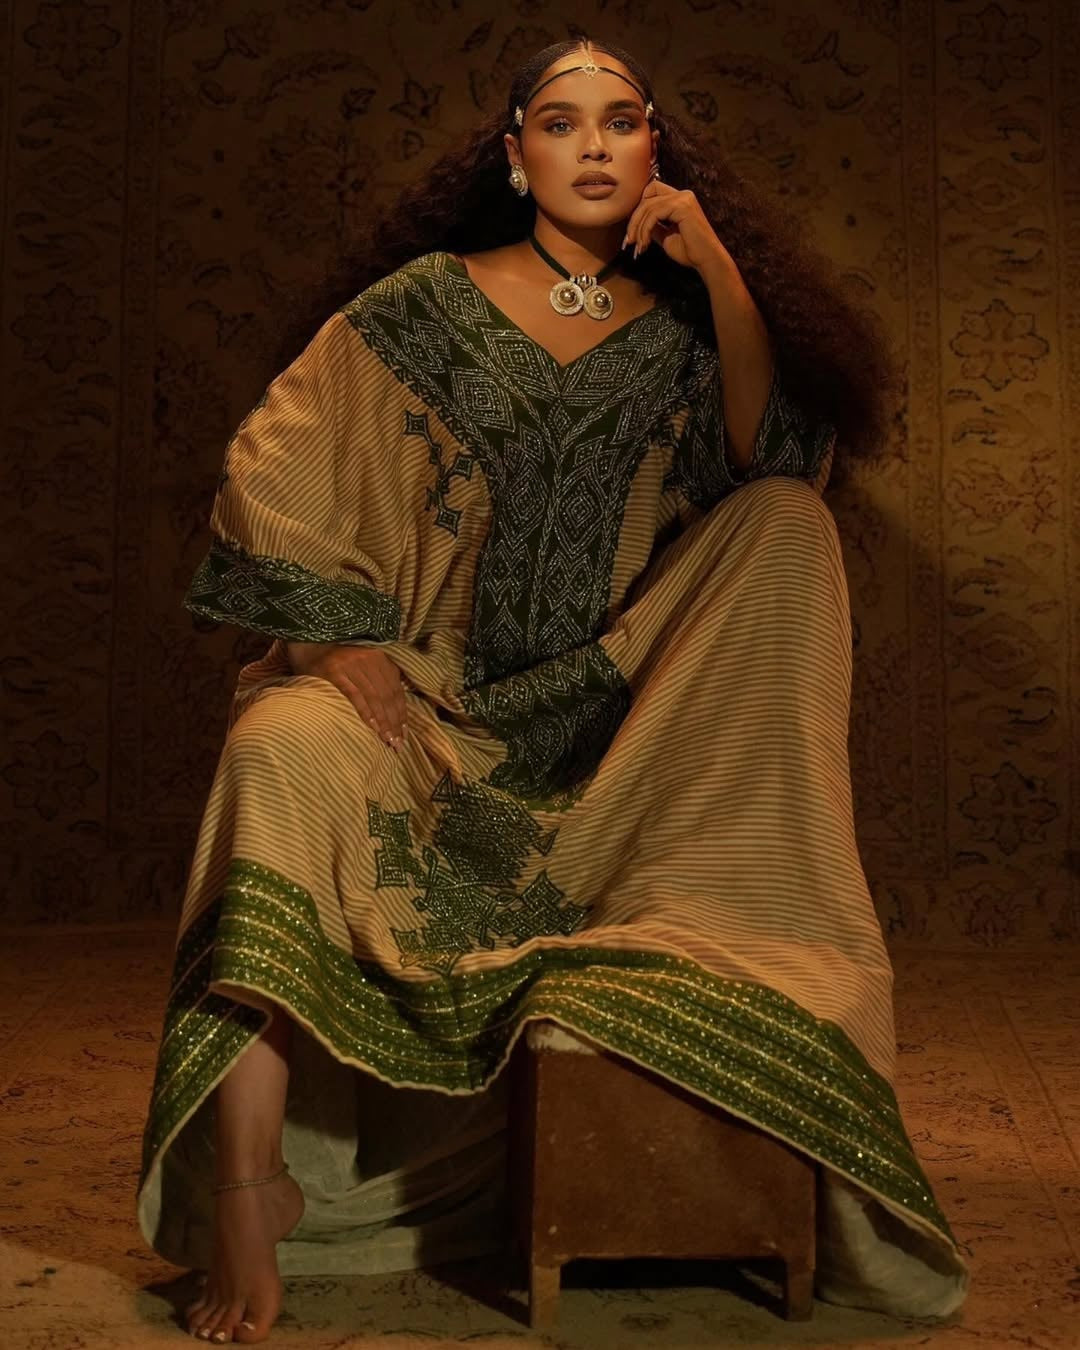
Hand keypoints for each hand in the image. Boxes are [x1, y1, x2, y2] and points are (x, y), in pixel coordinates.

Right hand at [286, 642, 406, 752]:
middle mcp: (369, 660)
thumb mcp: (364, 667)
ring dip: (383, 721)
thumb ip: (379, 682)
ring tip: (387, 739)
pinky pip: (355, 695)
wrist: (309, 648)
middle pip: (387, 696)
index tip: (404, 735)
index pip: (396, 691)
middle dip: (394, 722)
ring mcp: (352, 665)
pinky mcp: (336, 672)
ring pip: (374, 697)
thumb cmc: (338, 664)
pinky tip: (372, 726)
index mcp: (379, 659)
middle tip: (397, 744)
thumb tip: (396, 714)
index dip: (401, 714)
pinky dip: (365, 712)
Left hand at [622, 180, 730, 274]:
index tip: (633, 231)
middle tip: (629, 241)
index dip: (639, 208)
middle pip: (647, 196)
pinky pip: (654, 213)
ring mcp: (683, 198)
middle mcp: (682, 194)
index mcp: (679, 199)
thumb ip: (653, 226)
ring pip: (648, 205)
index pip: (652, 191)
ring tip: (637, 246)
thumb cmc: (689, 251)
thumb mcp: (665, 235)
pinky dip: (645, 229)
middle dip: (634, 219)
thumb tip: (636, 222)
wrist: (706, 260)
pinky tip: (644, 244)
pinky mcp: (682, 206)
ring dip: (638, 228)